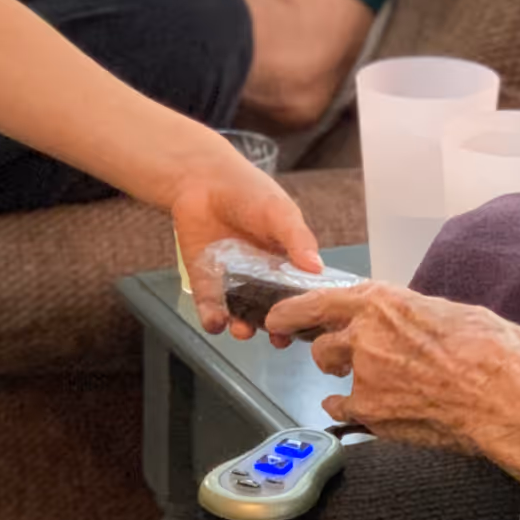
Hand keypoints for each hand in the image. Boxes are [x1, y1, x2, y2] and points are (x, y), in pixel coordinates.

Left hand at [174, 147, 321, 334]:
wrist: (202, 180)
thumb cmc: (249, 193)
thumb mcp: (280, 213)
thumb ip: (297, 239)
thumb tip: (317, 267)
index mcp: (287, 263)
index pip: (301, 294)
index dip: (306, 311)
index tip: (310, 326)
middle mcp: (263, 279)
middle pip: (274, 312)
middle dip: (277, 329)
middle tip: (279, 338)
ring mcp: (235, 284)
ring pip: (243, 316)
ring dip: (244, 328)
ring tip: (244, 331)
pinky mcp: (207, 284)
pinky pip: (211, 308)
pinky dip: (213, 319)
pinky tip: (216, 322)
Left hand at [262, 282, 519, 481]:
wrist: (507, 397)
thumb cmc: (496, 350)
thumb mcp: (456, 313)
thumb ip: (419, 315)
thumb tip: (416, 322)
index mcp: (386, 302)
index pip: (321, 300)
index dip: (295, 308)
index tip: (279, 314)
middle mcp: (366, 335)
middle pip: (322, 342)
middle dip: (327, 349)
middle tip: (338, 356)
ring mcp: (365, 377)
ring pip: (332, 376)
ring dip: (343, 377)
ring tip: (370, 383)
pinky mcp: (373, 413)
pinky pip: (345, 409)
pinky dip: (351, 408)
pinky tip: (370, 410)